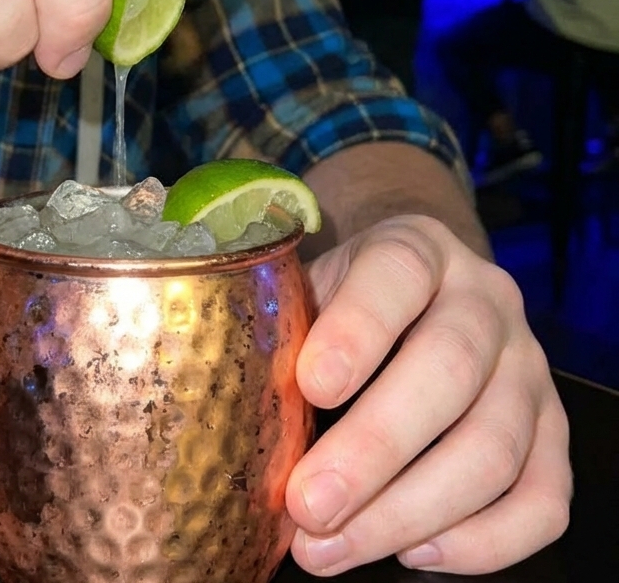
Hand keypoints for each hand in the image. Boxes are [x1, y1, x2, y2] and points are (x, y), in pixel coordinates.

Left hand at [286, 215, 571, 574]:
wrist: (419, 285)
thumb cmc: (345, 299)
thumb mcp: (312, 287)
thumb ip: (288, 336)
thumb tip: (244, 426)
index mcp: (417, 248)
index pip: (397, 276)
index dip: (358, 331)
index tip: (310, 386)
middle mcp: (486, 299)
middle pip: (449, 370)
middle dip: (374, 448)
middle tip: (308, 504)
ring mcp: (530, 366)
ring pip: (496, 447)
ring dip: (410, 512)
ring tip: (333, 547)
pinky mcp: (555, 431)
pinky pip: (544, 499)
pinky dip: (484, 542)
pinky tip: (414, 553)